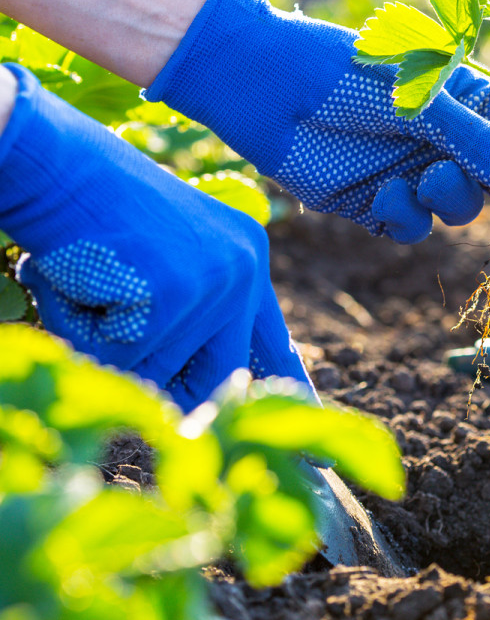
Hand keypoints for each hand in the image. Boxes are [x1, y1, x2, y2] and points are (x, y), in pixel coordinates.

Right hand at [0, 64, 307, 410]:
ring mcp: (213, 282)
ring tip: (89, 278)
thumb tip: (204, 405)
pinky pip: (117, 354)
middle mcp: (244, 271)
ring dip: (103, 340)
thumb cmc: (87, 210)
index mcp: (247, 261)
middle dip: (177, 392)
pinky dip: (80, 325)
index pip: (274, 345)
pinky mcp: (174, 292)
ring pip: (152, 369)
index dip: (284, 401)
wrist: (45, 156)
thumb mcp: (159, 260)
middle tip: (151, 370)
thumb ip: (193, 321)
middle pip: (222, 377)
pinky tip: (77, 273)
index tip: (314, 463)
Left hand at [144, 0, 489, 243]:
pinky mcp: (380, 204)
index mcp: (475, 102)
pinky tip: (379, 191)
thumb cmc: (348, 71)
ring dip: (450, 200)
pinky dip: (404, 215)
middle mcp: (453, 141)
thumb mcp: (424, 103)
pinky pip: (414, 228)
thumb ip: (482, 146)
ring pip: (462, 211)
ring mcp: (418, 173)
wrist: (262, 85)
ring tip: (423, 177)